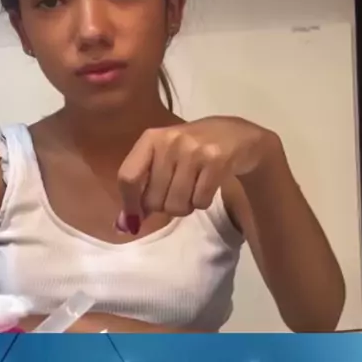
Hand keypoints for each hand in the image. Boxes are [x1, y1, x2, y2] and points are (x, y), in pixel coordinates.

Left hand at [116, 117, 271, 233]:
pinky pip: (199, 201)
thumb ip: (143, 188)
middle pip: (153, 199)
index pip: (127, 177)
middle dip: (164, 206)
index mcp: (151, 139)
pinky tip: (208, 186)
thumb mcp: (165, 159)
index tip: (135, 220)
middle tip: (178, 194)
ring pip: (176, 204)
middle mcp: (170, 141)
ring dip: (185, 206)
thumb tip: (123, 225)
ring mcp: (194, 150)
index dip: (129, 204)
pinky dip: (202, 202)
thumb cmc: (194, 149)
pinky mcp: (216, 161)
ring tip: (193, 190)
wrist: (239, 136)